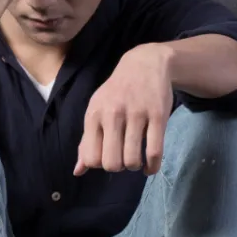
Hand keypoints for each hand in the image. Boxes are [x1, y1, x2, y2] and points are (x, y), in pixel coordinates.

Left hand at [75, 44, 173, 176]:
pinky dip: (152, 167)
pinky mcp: (158, 116)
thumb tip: (77, 171)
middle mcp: (113, 115)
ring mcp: (136, 115)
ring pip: (132, 160)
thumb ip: (86, 141)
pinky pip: (155, 152)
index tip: (107, 156)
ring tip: (136, 160)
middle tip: (122, 159)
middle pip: (111, 163)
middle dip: (118, 167)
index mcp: (94, 116)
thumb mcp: (95, 111)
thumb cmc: (115, 94)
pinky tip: (149, 166)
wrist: (143, 65)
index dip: (99, 164)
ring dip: (135, 166)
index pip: (91, 157)